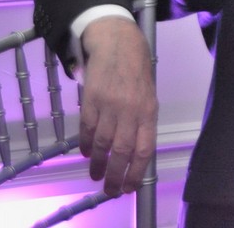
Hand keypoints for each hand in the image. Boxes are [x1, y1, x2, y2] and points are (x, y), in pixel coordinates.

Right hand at [79, 16, 157, 196]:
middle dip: (115, 175)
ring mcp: (108, 105)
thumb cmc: (137, 69)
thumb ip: (143, 119)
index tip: (129, 187)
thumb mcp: (149, 94)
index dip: (136, 172)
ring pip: (101, 143)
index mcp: (149, 110)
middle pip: (121, 151)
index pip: (144, 149)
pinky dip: (84, 144)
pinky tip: (84, 153)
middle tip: (110, 190)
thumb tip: (135, 149)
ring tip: (95, 175)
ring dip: (97, 163)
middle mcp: (130, 110)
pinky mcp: (90, 100)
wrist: (118, 42)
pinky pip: (86, 129)